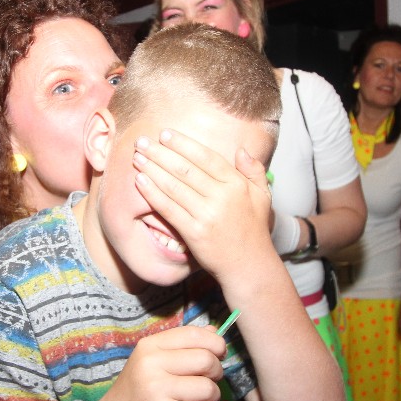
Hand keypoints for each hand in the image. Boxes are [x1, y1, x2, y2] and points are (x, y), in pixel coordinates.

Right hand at [93, 325, 225, 400]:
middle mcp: (152, 364)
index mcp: (150, 346)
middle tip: (208, 383)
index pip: (194, 334)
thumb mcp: (152, 363)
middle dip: (216, 373)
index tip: (218, 355)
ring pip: (209, 389)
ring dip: (213, 399)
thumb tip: (216, 333)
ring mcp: (158, 390)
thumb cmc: (137, 393)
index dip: (215, 344)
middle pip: (207, 360)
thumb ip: (183, 346)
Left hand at [131, 130, 273, 280]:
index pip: (206, 157)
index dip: (183, 144)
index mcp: (236, 184)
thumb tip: (241, 150)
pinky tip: (140, 181)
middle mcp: (222, 197)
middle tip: (142, 141)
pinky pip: (168, 208)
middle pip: (185, 169)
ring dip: (152, 169)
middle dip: (160, 152)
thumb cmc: (253, 229)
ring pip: (173, 186)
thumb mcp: (262, 196)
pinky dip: (152, 193)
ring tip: (137, 157)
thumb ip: (254, 171)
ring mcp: (207, 215)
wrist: (248, 265)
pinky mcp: (193, 232)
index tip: (165, 134)